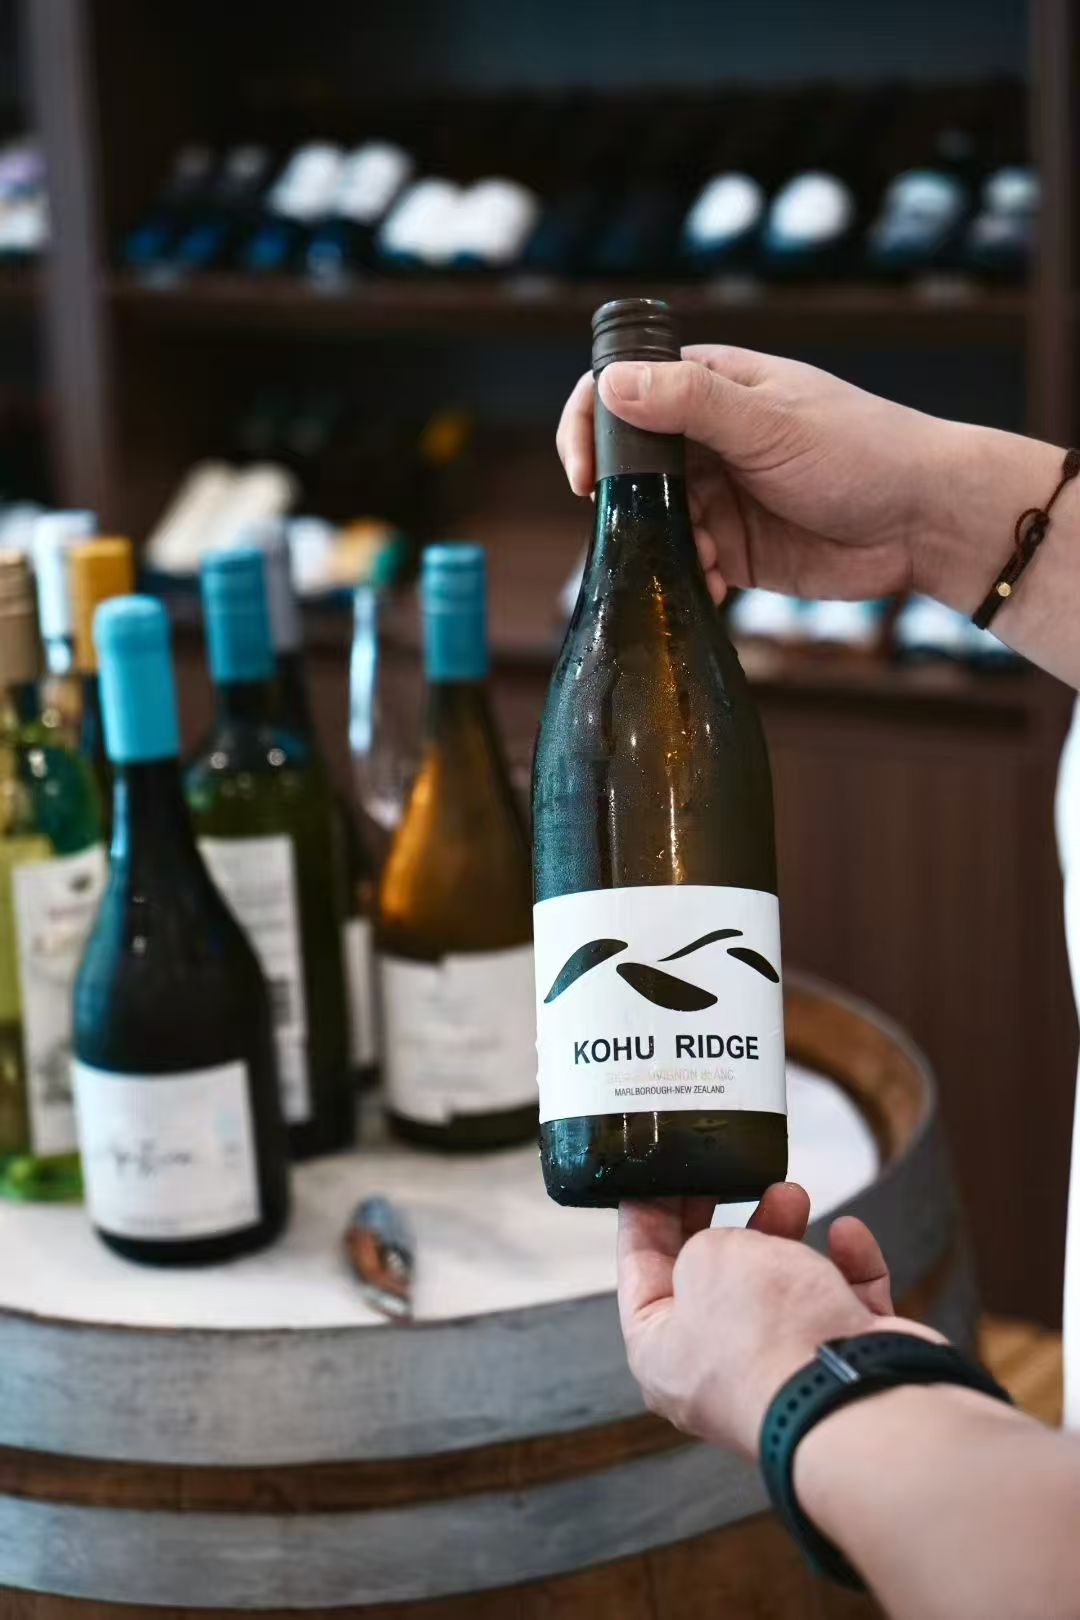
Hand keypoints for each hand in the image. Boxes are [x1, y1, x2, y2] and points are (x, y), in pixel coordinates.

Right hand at [556, 347, 961, 605]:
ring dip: (661, 547)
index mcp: (711, 387)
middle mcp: (706, 439)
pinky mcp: (733, 548)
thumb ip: (689, 404)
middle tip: (632, 531)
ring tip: (705, 559)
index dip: (590, 427)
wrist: (925, 521)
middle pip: (629, 466)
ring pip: (653, 523)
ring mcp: (718, 496)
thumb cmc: (862, 451)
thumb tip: (611, 385)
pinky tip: (715, 586)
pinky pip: (686, 564)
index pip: (623, 391)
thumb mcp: (769, 423)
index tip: (585, 476)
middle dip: (622, 503)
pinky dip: (687, 578)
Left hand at [617, 1183, 940, 1457]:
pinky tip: (848, 1235)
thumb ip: (706, 1242)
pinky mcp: (842, 1365)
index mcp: (661, 1354)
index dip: (646, 1215)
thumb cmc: (766, 1338)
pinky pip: (838, 1304)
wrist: (857, 1398)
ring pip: (780, 1288)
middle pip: (715, 1279)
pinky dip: (847, 1266)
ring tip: (792, 1195)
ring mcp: (782, 1371)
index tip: (657, 1173)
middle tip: (729, 1178)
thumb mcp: (707, 1258)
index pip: (640, 1270)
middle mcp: (716, 1371)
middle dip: (729, 1221)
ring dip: (786, 1235)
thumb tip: (735, 1248)